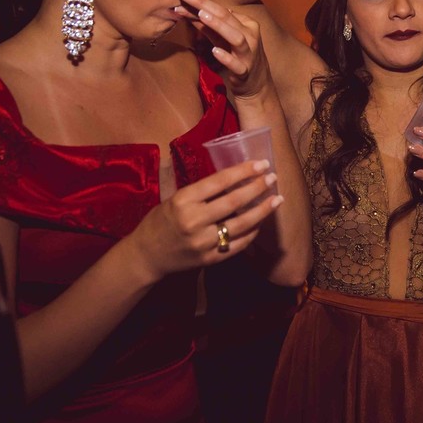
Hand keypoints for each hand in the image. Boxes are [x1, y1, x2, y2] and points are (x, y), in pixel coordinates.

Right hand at [129, 160, 283, 281]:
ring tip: (277, 199)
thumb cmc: (160, 221)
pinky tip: (261, 222)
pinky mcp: (209, 259)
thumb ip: (202, 193)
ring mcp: (202, 242)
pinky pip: (238, 244)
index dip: (243, 171)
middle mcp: (193, 221)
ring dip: (262, 211)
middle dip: (257, 188)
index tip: (261, 163)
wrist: (145, 255)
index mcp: (183, 200)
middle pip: (234, 202)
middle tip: (273, 177)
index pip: (219, 182)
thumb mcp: (175, 199)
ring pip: (241, 225)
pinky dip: (252, 232)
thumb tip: (235, 179)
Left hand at [176, 0, 271, 99]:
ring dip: (218, 26)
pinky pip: (236, 64)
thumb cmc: (238, 57)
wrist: (256, 85)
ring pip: (235, 37)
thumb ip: (209, 26)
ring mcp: (249, 53)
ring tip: (201, 16)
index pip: (220, 10)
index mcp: (246, 24)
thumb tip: (191, 9)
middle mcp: (249, 35)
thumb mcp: (223, 39)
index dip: (201, 1)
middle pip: (226, 17)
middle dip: (204, 5)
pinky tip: (215, 51)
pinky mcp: (245, 71)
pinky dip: (226, 57)